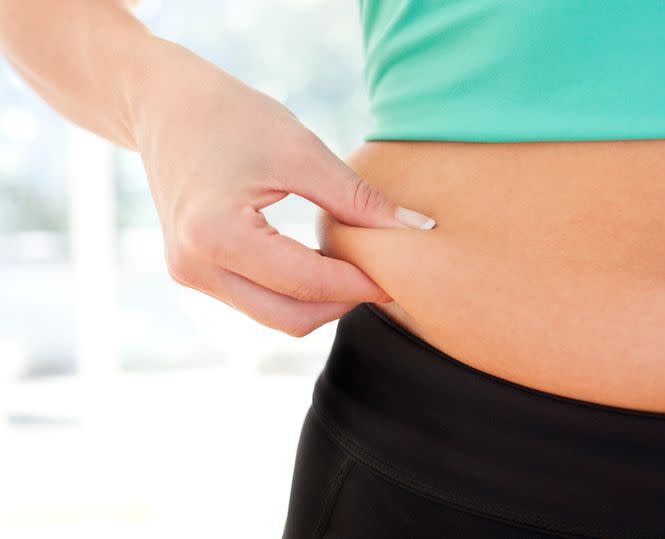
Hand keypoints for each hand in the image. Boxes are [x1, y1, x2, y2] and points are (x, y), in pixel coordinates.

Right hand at [131, 40, 435, 336]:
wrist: (164, 106)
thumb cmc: (233, 116)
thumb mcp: (301, 150)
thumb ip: (358, 200)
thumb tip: (417, 231)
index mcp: (216, 235)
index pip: (307, 284)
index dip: (360, 284)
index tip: (399, 276)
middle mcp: (195, 268)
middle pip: (290, 319)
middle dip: (341, 303)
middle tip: (379, 276)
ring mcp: (189, 276)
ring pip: (274, 316)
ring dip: (319, 300)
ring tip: (353, 265)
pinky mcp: (194, 273)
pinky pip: (257, 301)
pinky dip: (294, 291)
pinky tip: (319, 261)